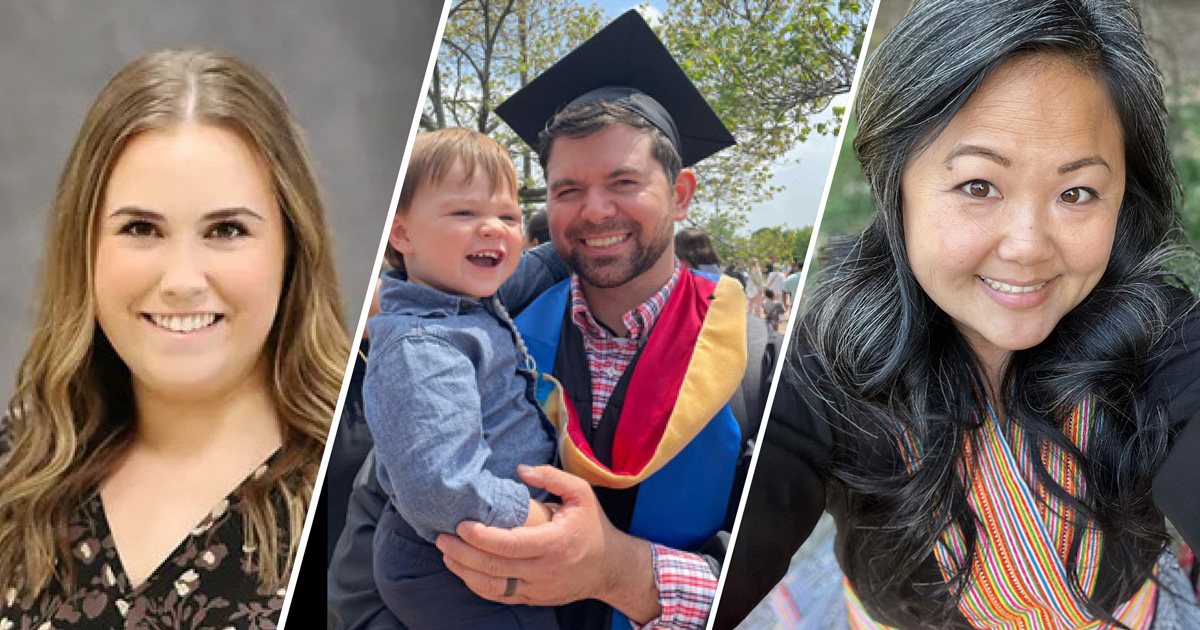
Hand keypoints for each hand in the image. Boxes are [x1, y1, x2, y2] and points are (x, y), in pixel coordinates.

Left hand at [436, 465, 660, 621]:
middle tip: (441, 538)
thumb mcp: (581, 494)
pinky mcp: (533, 598)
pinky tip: (464, 570)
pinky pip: (499, 596)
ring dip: (464, 572)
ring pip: (492, 587)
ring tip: (446, 553)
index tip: (461, 524)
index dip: (481, 537)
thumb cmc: (593, 526)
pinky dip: (478, 585)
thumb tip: (519, 469)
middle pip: (493, 567)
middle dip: (461, 553)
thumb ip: (551, 477)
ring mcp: (537, 588)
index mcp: (554, 543)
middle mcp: (544, 570)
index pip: (509, 545)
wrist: (611, 567)